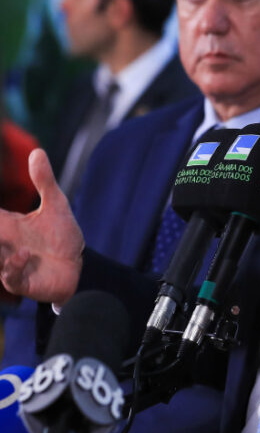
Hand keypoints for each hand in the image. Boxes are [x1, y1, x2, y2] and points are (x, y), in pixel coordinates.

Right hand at [0, 148, 83, 304]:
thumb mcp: (56, 205)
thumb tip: (37, 151)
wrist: (79, 266)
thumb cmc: (62, 236)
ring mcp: (10, 263)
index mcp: (7, 225)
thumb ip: (44, 181)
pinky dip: (12, 266)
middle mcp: (4, 244)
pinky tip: (23, 254)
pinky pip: (9, 276)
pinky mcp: (21, 280)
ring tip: (8, 242)